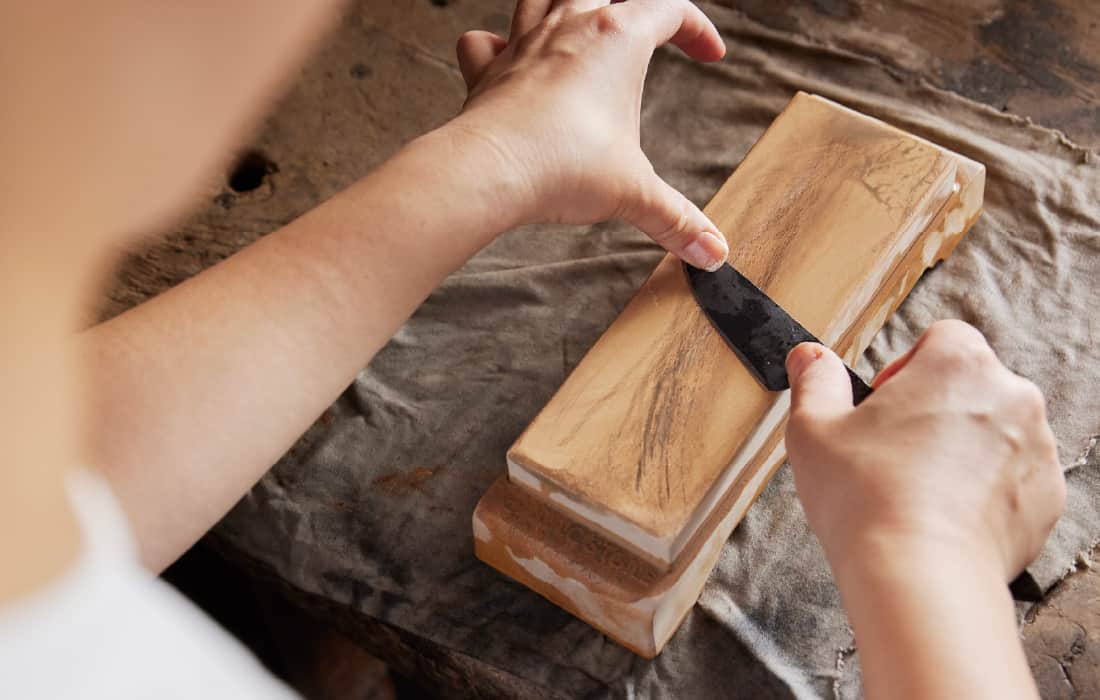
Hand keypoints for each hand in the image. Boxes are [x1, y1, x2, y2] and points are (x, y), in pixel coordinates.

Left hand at [449, 0, 729, 270]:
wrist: (492, 170)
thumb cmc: (563, 166)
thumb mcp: (634, 193)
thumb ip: (677, 220)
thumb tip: (714, 252)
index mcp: (618, 38)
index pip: (671, 8)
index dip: (697, 28)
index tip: (709, 55)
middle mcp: (570, 28)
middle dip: (631, 7)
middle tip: (645, 33)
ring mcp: (525, 44)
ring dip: (563, 5)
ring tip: (580, 24)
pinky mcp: (488, 71)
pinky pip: (483, 42)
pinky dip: (493, 44)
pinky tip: (505, 59)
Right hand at [785, 320, 1064, 585]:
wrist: (920, 576)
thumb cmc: (867, 499)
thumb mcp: (814, 428)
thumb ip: (814, 380)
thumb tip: (808, 356)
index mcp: (957, 363)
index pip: (942, 336)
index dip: (907, 365)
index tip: (884, 403)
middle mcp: (1010, 395)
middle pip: (970, 385)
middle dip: (936, 409)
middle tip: (893, 450)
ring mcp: (1037, 448)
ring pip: (995, 432)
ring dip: (963, 448)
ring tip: (918, 488)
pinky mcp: (1048, 497)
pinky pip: (1015, 478)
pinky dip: (987, 490)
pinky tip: (946, 514)